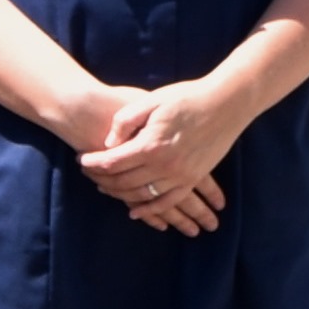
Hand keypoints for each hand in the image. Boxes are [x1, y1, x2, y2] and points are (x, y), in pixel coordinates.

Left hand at [81, 83, 247, 207]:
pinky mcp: (192, 178)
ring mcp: (180, 175)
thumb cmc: (187, 97)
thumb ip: (126, 121)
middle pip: (123, 182)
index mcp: (150, 145)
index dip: (93, 163)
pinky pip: (167, 202)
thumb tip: (108, 142)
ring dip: (119, 194)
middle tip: (88, 173)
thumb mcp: (152, 100)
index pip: (112, 162)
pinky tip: (135, 211)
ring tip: (104, 187)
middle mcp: (164, 165)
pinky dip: (149, 210)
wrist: (226, 103)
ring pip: (141, 195)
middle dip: (101, 179)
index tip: (82, 159)